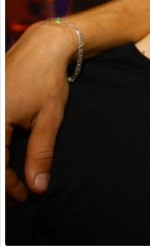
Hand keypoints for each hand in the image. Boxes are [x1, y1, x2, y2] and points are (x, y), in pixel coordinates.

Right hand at [5, 22, 71, 202]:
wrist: (42, 49)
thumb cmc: (47, 81)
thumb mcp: (48, 120)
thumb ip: (40, 154)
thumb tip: (37, 186)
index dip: (9, 186)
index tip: (26, 198)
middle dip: (4, 179)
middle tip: (21, 195)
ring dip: (2, 166)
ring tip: (17, 182)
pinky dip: (1, 150)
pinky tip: (10, 160)